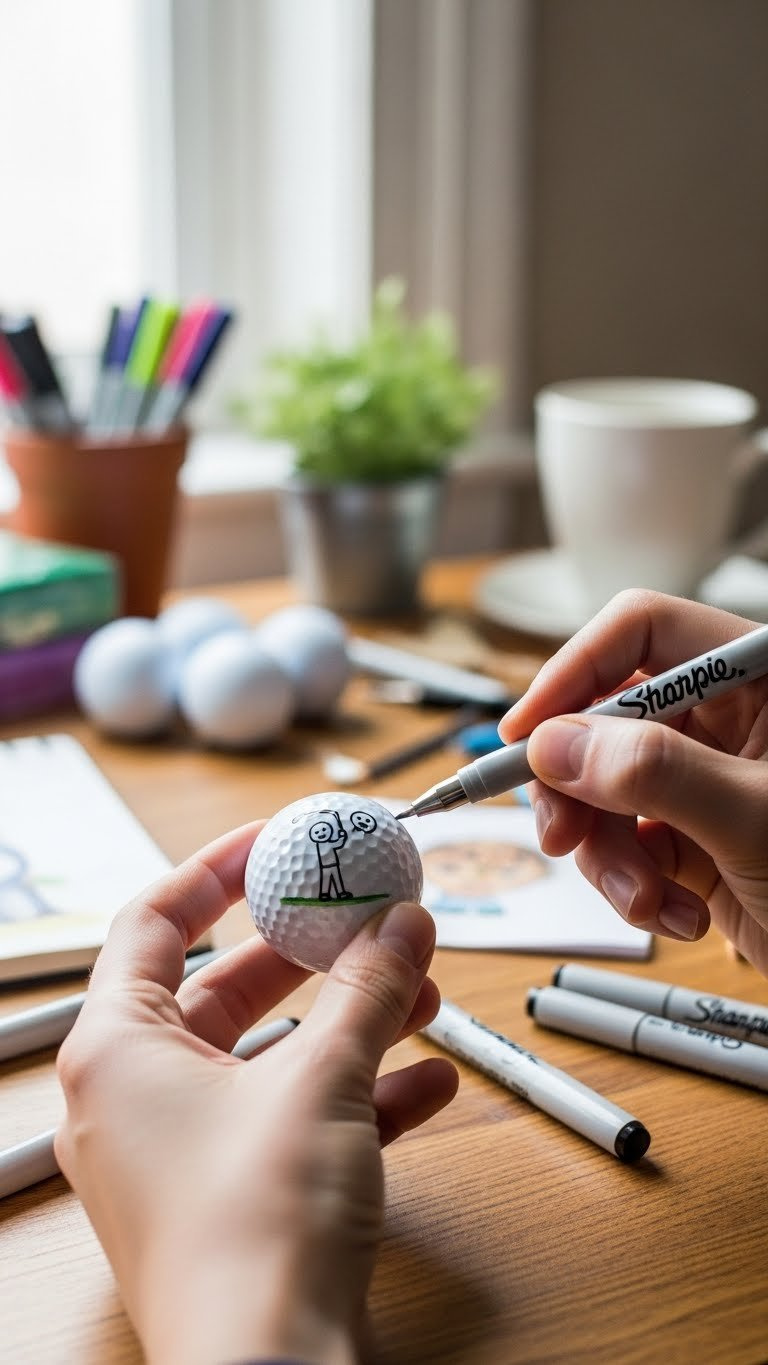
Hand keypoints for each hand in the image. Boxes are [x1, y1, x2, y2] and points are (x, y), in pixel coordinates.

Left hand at [54, 822, 457, 1364]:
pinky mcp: (233, 1200)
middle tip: (369, 916)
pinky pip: (294, 1120)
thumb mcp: (321, 1079)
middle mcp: (136, 1098)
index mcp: (117, 1050)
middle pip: (224, 987)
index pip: (152, 920)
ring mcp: (182, 1155)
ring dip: (350, 1023)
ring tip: (422, 996)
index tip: (276, 841)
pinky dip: (357, 1094)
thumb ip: (366, 989)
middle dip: (312, 953)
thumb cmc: (254, 1233)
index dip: (217, 869)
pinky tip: (430, 1080)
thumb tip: (400, 921)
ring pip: (270, 1057)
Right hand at [498, 590, 767, 972]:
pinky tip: (680, 914)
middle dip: (578, 788)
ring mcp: (706, 780)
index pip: (643, 633)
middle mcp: (728, 719)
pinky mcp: (694, 838)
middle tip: (560, 837)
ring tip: (647, 900)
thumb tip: (555, 743)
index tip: (526, 733)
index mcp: (759, 678)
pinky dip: (636, 886)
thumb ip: (654, 773)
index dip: (574, 672)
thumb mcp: (754, 822)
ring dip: (607, 855)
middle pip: (604, 718)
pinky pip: (626, 844)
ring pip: (603, 789)